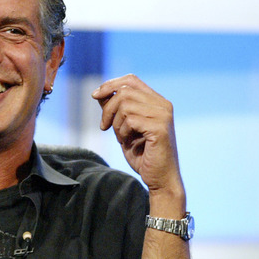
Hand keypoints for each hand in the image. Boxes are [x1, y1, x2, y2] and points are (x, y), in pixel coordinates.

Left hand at [92, 74, 183, 198]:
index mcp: (157, 102)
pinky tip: (128, 143)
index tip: (95, 95)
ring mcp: (163, 115)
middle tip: (105, 127)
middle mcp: (163, 105)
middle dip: (108, 109)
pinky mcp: (160, 128)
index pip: (131, 80)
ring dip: (116, 124)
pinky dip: (122, 132)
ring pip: (125, 106)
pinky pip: (130, 120)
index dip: (110, 84)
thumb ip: (116, 110)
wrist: (159, 179)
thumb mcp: (124, 128)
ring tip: (122, 138)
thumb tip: (100, 94)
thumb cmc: (142, 155)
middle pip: (124, 91)